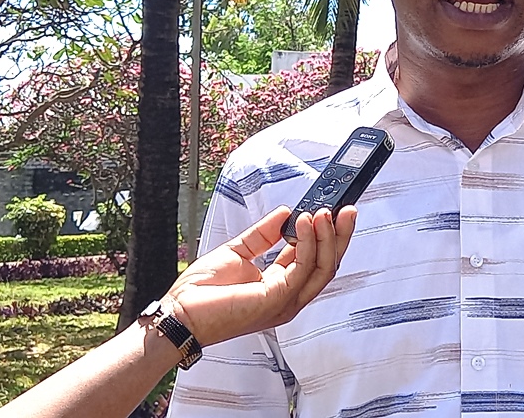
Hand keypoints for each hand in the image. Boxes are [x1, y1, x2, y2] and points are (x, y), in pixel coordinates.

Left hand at [162, 205, 356, 346]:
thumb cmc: (200, 294)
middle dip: (340, 236)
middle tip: (345, 210)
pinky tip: (304, 222)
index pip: (314, 260)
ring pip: (323, 267)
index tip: (330, 212)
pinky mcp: (278, 299)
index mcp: (280, 287)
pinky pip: (303, 266)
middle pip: (327, 265)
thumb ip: (264, 233)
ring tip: (325, 212)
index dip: (325, 235)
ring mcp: (286, 301)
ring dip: (328, 237)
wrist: (178, 314)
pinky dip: (308, 241)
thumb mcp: (238, 251)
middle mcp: (288, 297)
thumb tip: (285, 213)